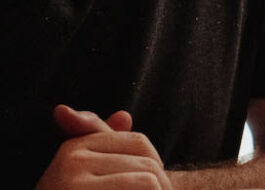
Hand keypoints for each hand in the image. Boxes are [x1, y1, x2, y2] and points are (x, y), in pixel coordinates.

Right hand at [35, 105, 172, 189]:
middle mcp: (70, 161)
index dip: (155, 166)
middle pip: (147, 163)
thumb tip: (124, 115)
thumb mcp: (88, 174)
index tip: (155, 186)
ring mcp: (73, 183)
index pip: (139, 143)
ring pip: (148, 181)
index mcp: (73, 148)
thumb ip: (105, 146)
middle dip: (161, 187)